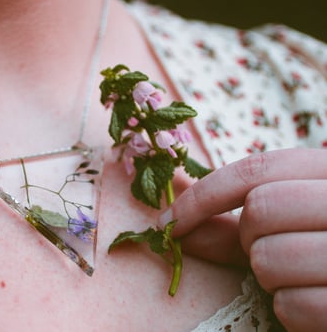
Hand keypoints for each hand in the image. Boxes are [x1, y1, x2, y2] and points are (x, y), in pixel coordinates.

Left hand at [159, 148, 326, 330]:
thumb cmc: (317, 246)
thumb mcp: (284, 225)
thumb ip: (230, 221)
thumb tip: (168, 221)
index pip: (257, 169)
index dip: (203, 195)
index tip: (169, 220)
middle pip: (261, 208)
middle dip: (248, 236)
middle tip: (267, 250)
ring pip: (269, 258)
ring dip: (267, 275)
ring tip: (295, 274)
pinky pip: (291, 305)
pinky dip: (290, 310)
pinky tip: (314, 298)